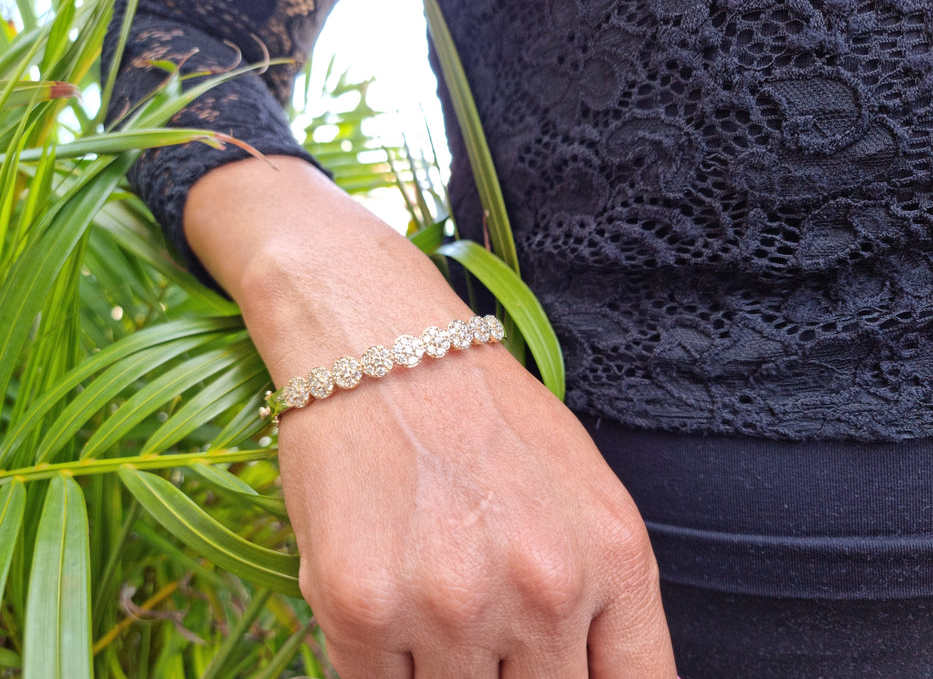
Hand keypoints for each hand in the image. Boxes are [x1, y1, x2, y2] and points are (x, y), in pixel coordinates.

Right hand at [184, 156, 675, 676]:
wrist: (381, 349)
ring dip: (441, 667)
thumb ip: (600, 598)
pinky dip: (383, 663)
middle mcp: (542, 591)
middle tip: (481, 626)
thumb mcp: (582, 493)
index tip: (564, 678)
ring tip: (430, 594)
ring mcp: (451, 605)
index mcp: (613, 560)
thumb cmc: (481, 413)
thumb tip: (583, 673)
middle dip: (511, 677)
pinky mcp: (361, 609)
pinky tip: (386, 600)